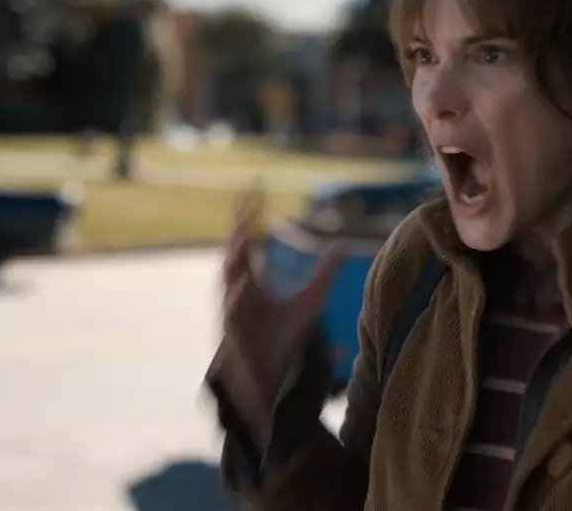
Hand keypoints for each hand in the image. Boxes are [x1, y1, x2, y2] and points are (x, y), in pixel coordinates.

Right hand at [216, 189, 343, 447]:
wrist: (268, 380)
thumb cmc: (282, 339)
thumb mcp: (310, 304)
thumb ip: (323, 275)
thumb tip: (342, 246)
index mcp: (251, 281)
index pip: (247, 241)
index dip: (249, 216)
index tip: (255, 190)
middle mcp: (238, 293)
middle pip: (234, 255)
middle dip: (238, 232)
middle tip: (247, 208)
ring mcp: (233, 312)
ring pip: (229, 280)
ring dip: (236, 260)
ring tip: (246, 238)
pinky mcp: (235, 333)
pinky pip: (233, 312)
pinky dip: (239, 297)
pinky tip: (247, 283)